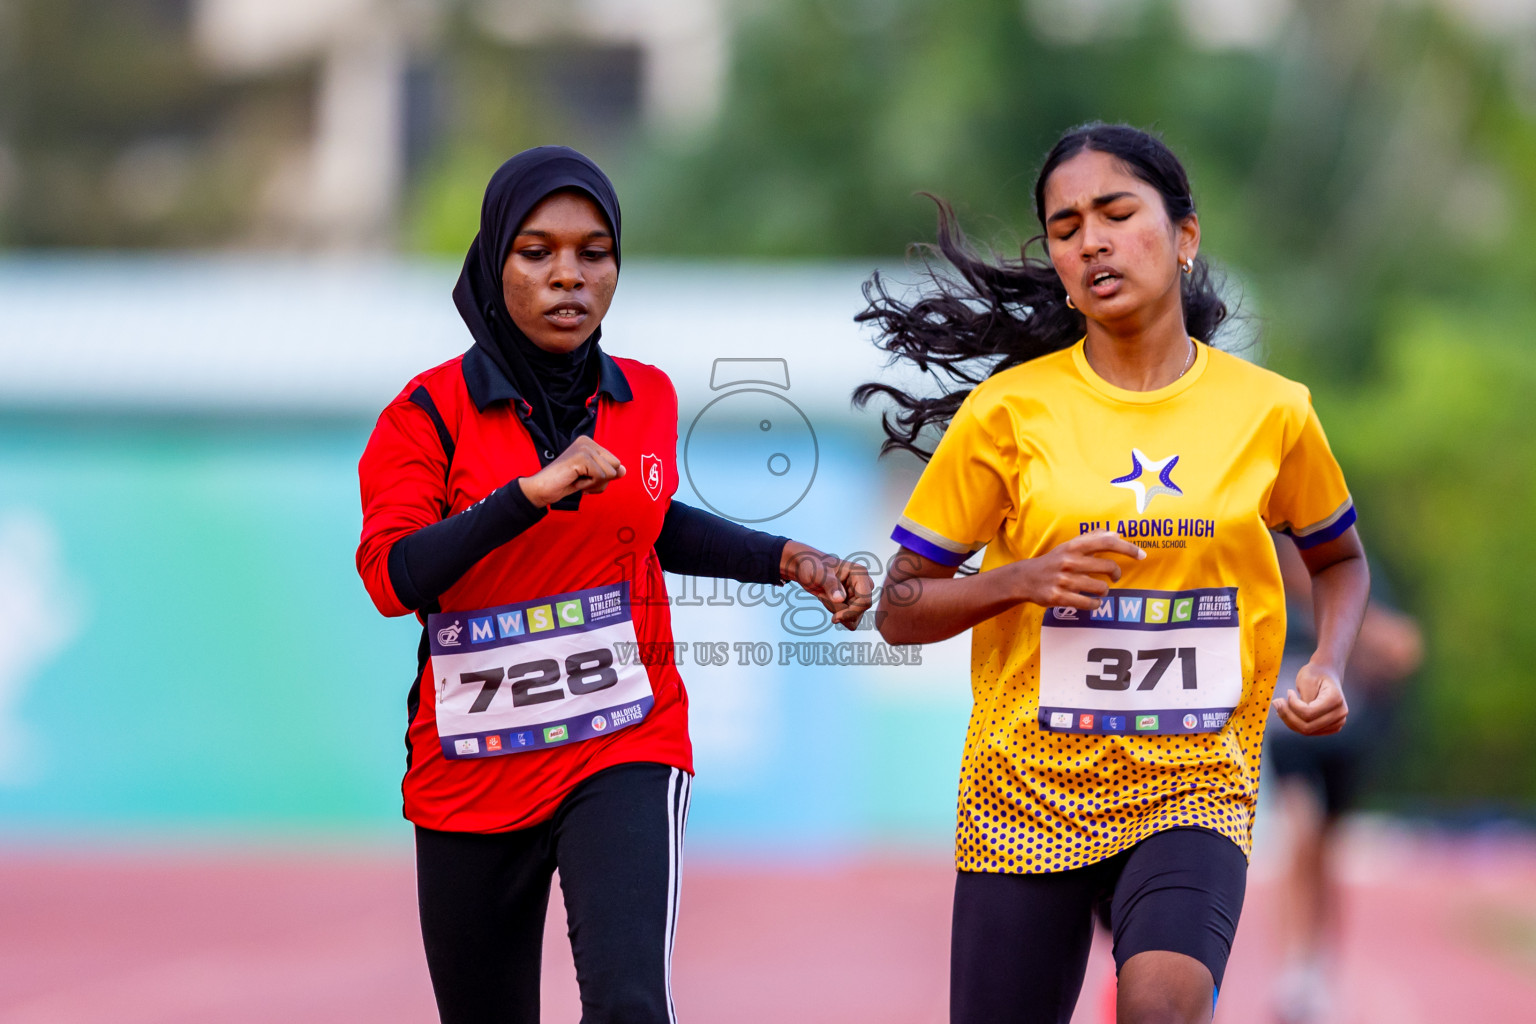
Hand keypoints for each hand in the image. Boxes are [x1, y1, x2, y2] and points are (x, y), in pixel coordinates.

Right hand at [518, 436, 624, 506]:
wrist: (543, 489)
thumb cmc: (566, 483)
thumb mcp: (591, 478)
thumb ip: (608, 473)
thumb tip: (624, 470)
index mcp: (591, 444)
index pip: (615, 463)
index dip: (603, 477)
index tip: (584, 477)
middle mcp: (588, 442)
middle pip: (616, 466)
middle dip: (601, 480)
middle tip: (581, 479)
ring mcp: (584, 448)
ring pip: (610, 472)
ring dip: (594, 484)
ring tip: (577, 479)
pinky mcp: (581, 456)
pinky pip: (601, 476)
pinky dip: (589, 485)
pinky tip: (575, 481)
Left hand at [781, 542, 873, 630]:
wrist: (804, 567)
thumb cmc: (811, 565)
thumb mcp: (818, 574)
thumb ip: (830, 585)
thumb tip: (840, 599)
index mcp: (859, 573)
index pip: (865, 601)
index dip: (851, 612)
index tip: (834, 618)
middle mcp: (862, 583)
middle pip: (860, 610)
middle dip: (842, 611)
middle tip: (823, 597)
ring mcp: (857, 592)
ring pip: (854, 616)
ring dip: (837, 611)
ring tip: (824, 595)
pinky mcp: (850, 599)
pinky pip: (848, 616)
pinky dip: (836, 612)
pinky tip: (826, 599)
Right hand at [1007, 530, 1144, 609]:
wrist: (1025, 579)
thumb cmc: (1053, 561)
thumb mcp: (1069, 546)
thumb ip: (1092, 538)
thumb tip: (1116, 533)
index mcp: (1073, 546)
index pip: (1106, 543)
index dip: (1127, 548)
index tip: (1142, 555)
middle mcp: (1069, 561)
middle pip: (1108, 567)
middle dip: (1116, 574)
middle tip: (1114, 577)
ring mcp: (1064, 580)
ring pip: (1101, 588)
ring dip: (1104, 591)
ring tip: (1099, 590)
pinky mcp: (1059, 597)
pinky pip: (1089, 604)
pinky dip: (1095, 605)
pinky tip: (1092, 602)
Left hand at [1273, 661, 1348, 735]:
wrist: (1327, 673)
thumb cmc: (1316, 674)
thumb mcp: (1306, 681)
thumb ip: (1303, 700)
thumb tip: (1292, 716)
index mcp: (1336, 700)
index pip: (1309, 713)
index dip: (1293, 706)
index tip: (1288, 692)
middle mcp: (1340, 714)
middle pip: (1308, 727)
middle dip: (1287, 716)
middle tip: (1276, 702)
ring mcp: (1337, 722)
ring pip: (1307, 731)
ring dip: (1289, 721)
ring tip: (1280, 706)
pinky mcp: (1331, 727)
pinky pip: (1310, 731)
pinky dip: (1295, 724)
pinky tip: (1287, 712)